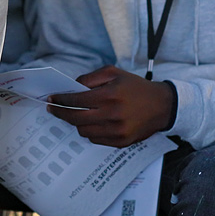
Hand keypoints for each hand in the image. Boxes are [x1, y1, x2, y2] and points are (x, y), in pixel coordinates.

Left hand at [47, 66, 175, 147]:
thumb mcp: (114, 73)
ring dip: (76, 122)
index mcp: (110, 95)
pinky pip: (95, 140)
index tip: (52, 99)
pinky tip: (91, 122)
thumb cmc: (136, 87)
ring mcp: (117, 131)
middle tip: (53, 109)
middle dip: (60, 113)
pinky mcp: (121, 142)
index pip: (76, 100)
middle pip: (75, 118)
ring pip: (83, 131)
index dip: (60, 100)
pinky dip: (90, 131)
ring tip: (74, 114)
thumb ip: (90, 78)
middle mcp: (113, 115)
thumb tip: (71, 88)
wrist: (162, 106)